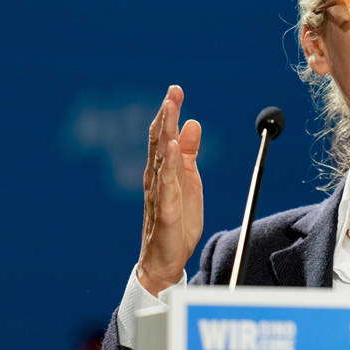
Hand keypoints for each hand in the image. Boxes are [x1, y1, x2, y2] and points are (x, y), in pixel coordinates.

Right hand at [137, 85, 203, 295]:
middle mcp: (157, 179)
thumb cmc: (176, 219)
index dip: (169, 113)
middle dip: (165, 116)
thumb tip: (192, 123)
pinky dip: (168, 169)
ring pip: (160, 160)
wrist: (165, 259)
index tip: (175, 90)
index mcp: (164, 170)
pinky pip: (166, 188)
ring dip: (164, 135)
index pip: (163, 136)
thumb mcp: (189, 180)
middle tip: (172, 93)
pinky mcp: (164, 214)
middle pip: (159, 142)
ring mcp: (158, 196)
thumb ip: (188, 153)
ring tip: (169, 112)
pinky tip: (170, 152)